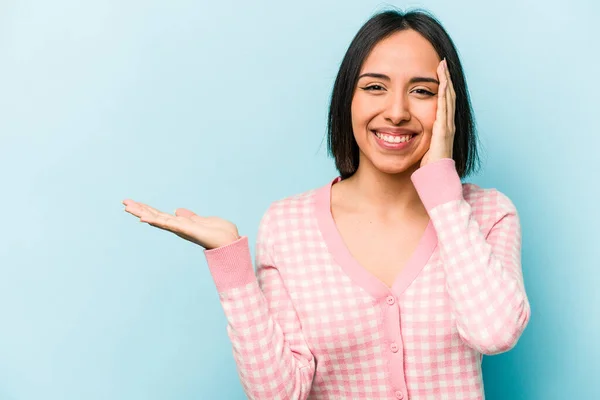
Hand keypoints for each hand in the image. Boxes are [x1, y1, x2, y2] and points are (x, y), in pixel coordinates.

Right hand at [122, 199, 239, 249]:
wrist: (230, 241)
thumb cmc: (220, 233)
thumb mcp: (202, 220)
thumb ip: (189, 217)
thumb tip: (178, 210)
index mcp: (181, 224)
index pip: (160, 215)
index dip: (147, 209)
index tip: (133, 203)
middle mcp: (178, 227)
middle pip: (155, 217)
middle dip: (139, 210)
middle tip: (124, 202)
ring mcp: (180, 229)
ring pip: (157, 220)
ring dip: (142, 213)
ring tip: (127, 207)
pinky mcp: (186, 230)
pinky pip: (168, 224)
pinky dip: (156, 221)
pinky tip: (144, 218)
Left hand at [420, 58, 455, 167]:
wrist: (436, 178)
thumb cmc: (428, 166)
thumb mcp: (422, 146)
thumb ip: (419, 137)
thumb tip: (406, 133)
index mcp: (442, 126)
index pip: (443, 101)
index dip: (442, 86)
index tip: (438, 72)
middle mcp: (448, 124)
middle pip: (448, 95)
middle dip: (446, 78)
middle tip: (443, 62)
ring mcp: (447, 126)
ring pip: (448, 98)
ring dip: (446, 81)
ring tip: (443, 65)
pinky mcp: (444, 130)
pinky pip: (445, 107)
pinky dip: (444, 94)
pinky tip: (443, 82)